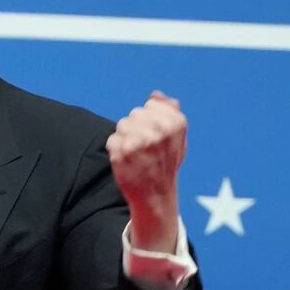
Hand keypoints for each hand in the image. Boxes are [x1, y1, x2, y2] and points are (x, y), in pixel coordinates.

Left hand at [105, 91, 186, 251]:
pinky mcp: (121, 153)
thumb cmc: (166, 163)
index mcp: (175, 124)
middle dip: (137, 127)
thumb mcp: (178, 138)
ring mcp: (138, 142)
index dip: (151, 119)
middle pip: (134, 114)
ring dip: (125, 138)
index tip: (157, 136)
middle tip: (146, 148)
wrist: (156, 195)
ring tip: (137, 154)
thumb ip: (170, 111)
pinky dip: (115, 149)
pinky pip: (111, 140)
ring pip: (121, 125)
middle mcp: (158, 131)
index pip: (150, 105)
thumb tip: (155, 94)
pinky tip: (127, 161)